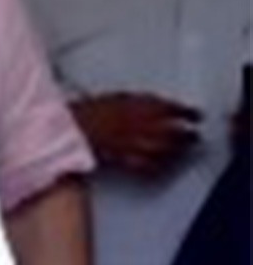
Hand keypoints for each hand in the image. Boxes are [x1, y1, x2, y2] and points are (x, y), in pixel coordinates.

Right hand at [72, 93, 199, 175]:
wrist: (67, 127)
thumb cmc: (86, 111)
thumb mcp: (117, 97)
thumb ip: (141, 103)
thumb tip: (157, 106)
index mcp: (142, 105)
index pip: (176, 109)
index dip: (189, 112)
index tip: (196, 115)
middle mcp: (143, 124)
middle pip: (177, 132)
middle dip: (189, 135)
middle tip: (194, 137)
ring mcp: (135, 143)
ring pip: (167, 150)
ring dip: (178, 152)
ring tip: (183, 153)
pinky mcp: (126, 160)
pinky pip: (149, 166)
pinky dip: (158, 166)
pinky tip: (160, 166)